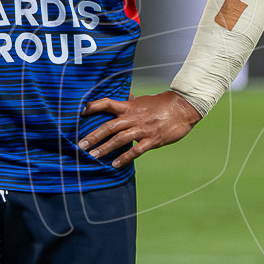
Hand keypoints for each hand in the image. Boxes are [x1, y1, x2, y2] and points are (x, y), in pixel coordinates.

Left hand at [79, 91, 201, 168]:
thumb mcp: (144, 101)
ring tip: (92, 157)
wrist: (184, 108)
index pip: (107, 103)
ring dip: (104, 148)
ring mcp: (143, 129)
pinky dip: (124, 158)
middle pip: (109, 126)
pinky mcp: (152, 140)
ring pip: (119, 139)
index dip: (93, 107)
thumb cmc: (163, 105)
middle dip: (93, 136)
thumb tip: (125, 98)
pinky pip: (136, 150)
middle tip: (80, 146)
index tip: (80, 113)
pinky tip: (114, 164)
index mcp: (130, 107)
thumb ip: (132, 103)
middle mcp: (133, 117)